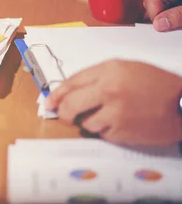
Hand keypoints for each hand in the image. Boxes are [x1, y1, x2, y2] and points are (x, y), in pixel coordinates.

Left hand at [45, 60, 181, 145]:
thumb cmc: (153, 83)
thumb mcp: (124, 68)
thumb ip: (96, 76)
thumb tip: (67, 91)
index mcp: (108, 70)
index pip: (71, 83)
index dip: (56, 94)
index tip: (49, 102)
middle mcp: (108, 90)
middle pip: (71, 105)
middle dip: (64, 113)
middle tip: (66, 116)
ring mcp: (114, 113)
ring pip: (84, 123)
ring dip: (88, 122)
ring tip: (106, 117)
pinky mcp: (121, 132)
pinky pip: (101, 134)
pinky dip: (105, 131)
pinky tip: (119, 124)